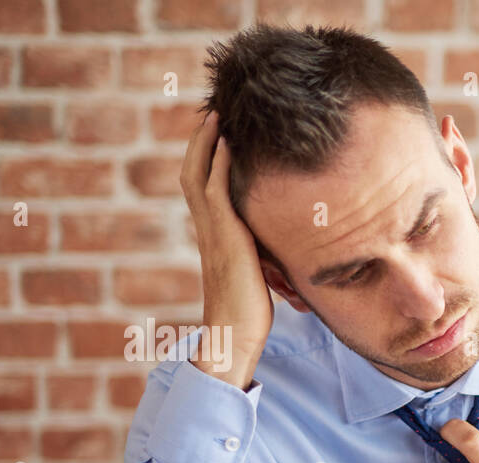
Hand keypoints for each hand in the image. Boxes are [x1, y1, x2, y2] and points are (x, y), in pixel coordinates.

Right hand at [180, 110, 273, 389]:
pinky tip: (228, 142)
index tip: (216, 135)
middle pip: (193, 171)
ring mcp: (212, 231)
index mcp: (213, 235)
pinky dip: (218, 163)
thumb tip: (286, 251)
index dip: (205, 160)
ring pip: (198, 174)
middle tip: (211, 113)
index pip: (202, 187)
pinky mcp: (225, 237)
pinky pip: (216, 191)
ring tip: (216, 115)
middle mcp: (207, 228)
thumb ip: (263, 254)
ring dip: (206, 142)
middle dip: (200, 141)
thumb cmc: (249, 312)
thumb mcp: (258, 273)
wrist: (235, 333)